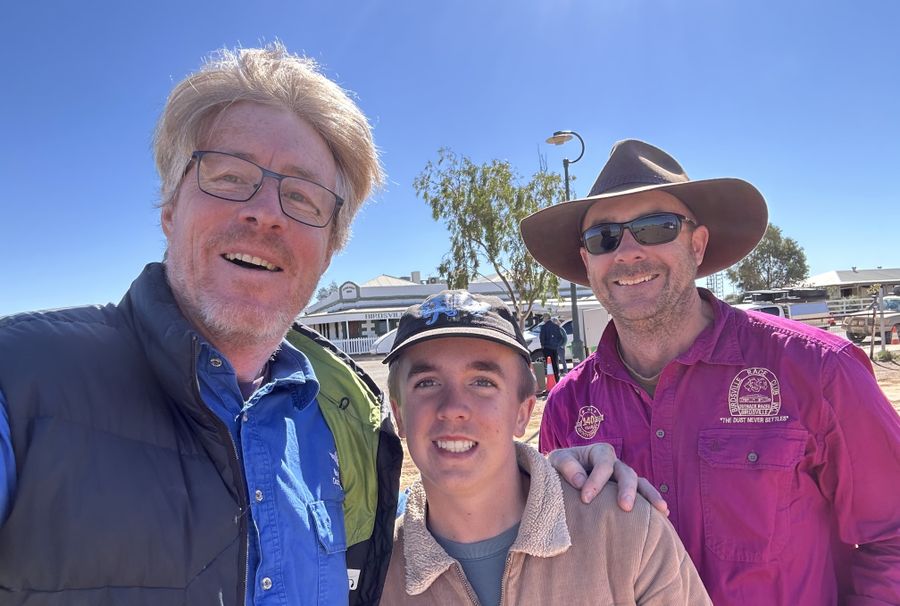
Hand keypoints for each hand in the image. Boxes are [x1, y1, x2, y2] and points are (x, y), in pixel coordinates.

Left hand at [547, 444, 668, 514]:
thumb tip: (580, 481)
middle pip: (626, 473)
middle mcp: (614, 464)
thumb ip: (567, 466)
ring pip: (640, 483)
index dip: (596, 480)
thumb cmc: (559, 468)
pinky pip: (643, 495)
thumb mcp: (557, 461)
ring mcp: (622, 478)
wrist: (560, 477)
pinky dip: (653, 502)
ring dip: (649, 495)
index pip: (603, 464)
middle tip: (625, 507)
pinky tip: (664, 514)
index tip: (585, 499)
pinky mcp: (625, 492)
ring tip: (661, 509)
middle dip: (627, 489)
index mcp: (598, 452)